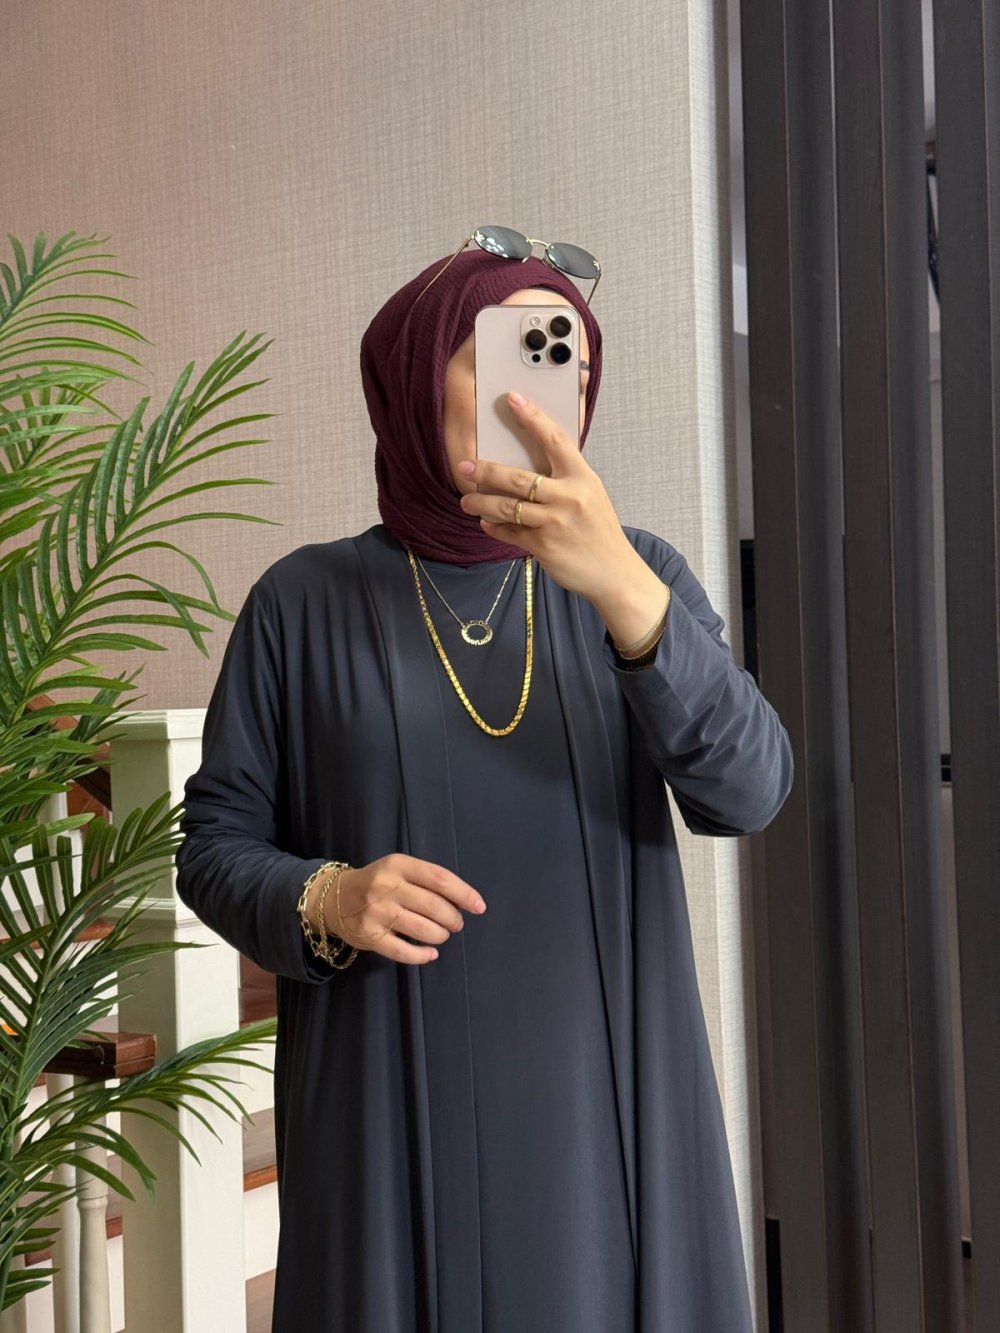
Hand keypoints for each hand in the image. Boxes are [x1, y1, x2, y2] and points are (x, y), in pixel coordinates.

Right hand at [314, 854, 485, 965]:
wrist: (334, 899)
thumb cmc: (378, 882)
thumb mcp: (398, 869)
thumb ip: (426, 880)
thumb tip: (463, 901)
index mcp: (397, 865)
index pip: (439, 878)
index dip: (464, 894)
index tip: (479, 906)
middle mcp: (386, 887)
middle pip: (434, 906)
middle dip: (453, 919)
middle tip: (456, 924)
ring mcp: (376, 913)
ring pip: (423, 929)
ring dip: (441, 935)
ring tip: (442, 934)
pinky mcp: (370, 937)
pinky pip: (404, 952)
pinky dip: (423, 955)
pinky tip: (430, 953)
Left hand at [457, 390, 640, 603]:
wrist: (614, 572)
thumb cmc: (599, 530)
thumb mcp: (590, 495)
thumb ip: (566, 477)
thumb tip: (530, 461)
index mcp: (583, 477)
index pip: (555, 440)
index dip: (533, 417)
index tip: (513, 399)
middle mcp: (569, 497)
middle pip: (517, 478)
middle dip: (486, 471)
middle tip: (464, 466)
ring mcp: (554, 523)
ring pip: (506, 508)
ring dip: (481, 503)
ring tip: (466, 501)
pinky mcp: (543, 546)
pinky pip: (509, 532)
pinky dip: (494, 528)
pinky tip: (486, 523)